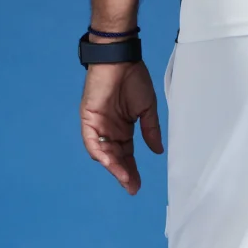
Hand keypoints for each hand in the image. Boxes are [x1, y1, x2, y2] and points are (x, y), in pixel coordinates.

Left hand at [80, 60, 163, 194]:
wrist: (120, 59)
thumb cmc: (134, 79)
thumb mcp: (147, 110)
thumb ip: (151, 131)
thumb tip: (158, 151)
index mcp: (123, 129)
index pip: (126, 155)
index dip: (131, 171)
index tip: (137, 185)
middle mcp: (110, 130)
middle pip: (115, 158)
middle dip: (123, 174)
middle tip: (132, 188)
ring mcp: (98, 125)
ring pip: (103, 153)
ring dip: (113, 167)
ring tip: (125, 179)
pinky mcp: (88, 118)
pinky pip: (92, 141)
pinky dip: (100, 153)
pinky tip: (110, 163)